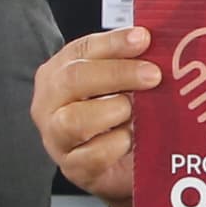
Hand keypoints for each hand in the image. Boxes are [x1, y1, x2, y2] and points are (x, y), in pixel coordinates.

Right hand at [32, 25, 166, 206]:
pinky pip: (94, 155)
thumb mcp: (120, 84)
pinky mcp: (73, 168)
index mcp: (58, 73)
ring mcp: (56, 137)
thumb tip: (156, 42)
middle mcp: (49, 103)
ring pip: (75, 119)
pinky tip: (132, 139)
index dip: (114, 43)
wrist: (118, 166)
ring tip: (136, 112)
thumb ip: (131, 62)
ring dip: (114, 111)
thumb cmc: (117, 118)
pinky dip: (118, 144)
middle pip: (74, 79)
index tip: (144, 38)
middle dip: (118, 74)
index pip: (82, 49)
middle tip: (153, 75)